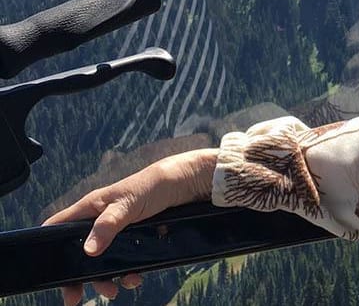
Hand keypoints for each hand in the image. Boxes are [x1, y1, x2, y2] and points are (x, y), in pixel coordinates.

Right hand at [42, 148, 217, 304]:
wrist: (188, 184)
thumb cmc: (153, 185)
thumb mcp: (128, 203)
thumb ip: (108, 224)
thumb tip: (87, 250)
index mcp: (91, 208)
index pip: (58, 227)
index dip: (49, 247)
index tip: (50, 272)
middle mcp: (101, 221)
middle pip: (79, 252)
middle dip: (79, 275)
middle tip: (77, 296)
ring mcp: (118, 231)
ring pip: (102, 261)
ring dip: (105, 279)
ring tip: (113, 290)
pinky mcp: (135, 238)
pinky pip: (125, 261)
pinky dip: (126, 273)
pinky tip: (134, 278)